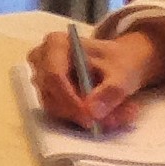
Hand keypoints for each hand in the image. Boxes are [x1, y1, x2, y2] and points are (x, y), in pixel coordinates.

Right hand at [23, 26, 164, 129]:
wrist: (120, 62)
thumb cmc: (119, 61)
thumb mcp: (123, 74)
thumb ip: (110, 92)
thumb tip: (92, 112)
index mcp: (57, 44)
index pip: (54, 75)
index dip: (70, 99)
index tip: (90, 117)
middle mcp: (42, 59)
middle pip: (50, 93)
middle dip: (77, 112)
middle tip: (105, 121)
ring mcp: (42, 77)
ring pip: (53, 106)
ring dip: (81, 117)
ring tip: (112, 116)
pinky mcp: (47, 93)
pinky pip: (58, 112)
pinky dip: (80, 117)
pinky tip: (101, 115)